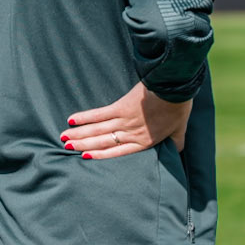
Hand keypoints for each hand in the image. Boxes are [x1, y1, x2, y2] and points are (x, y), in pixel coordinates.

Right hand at [61, 81, 192, 159]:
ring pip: (97, 130)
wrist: (174, 88)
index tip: (86, 156)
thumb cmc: (178, 108)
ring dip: (79, 134)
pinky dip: (85, 118)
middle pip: (103, 142)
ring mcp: (124, 121)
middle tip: (67, 148)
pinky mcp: (121, 107)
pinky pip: (99, 114)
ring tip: (65, 139)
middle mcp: (131, 134)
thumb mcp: (180, 131)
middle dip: (83, 145)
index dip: (101, 155)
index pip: (118, 152)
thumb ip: (175, 143)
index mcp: (144, 142)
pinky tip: (72, 120)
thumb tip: (176, 152)